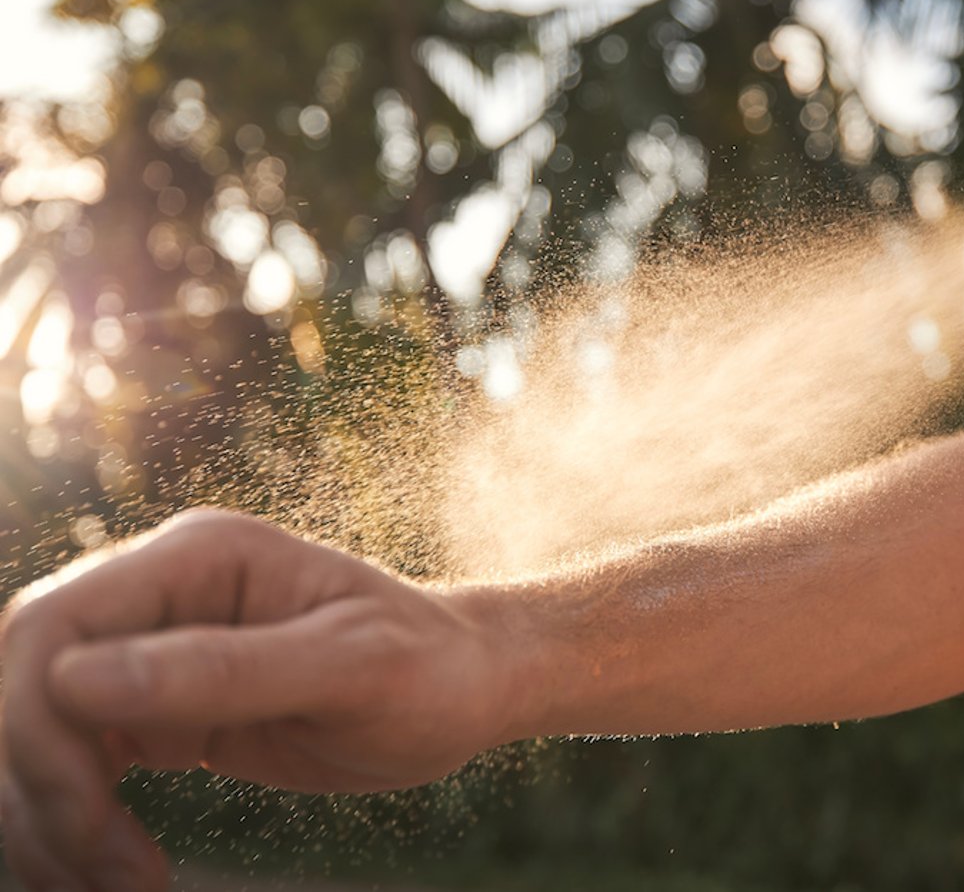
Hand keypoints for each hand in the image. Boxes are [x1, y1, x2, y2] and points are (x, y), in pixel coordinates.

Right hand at [0, 509, 507, 891]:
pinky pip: (78, 760)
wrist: (467, 689)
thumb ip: (226, 670)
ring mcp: (155, 649)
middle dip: (45, 783)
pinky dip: (75, 821)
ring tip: (118, 887)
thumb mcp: (351, 668)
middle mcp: (161, 592)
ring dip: (50, 816)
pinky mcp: (161, 707)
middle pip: (27, 680)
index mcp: (199, 556)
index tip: (92, 812)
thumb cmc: (428, 668)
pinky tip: (108, 873)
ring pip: (39, 727)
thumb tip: (75, 682)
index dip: (42, 722)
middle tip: (110, 871)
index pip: (54, 625)